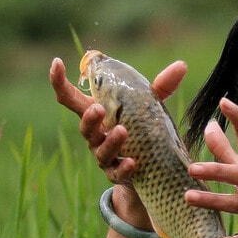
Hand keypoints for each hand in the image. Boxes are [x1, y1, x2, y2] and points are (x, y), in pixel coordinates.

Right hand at [48, 56, 187, 184]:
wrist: (149, 171)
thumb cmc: (142, 131)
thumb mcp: (149, 108)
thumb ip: (160, 88)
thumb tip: (180, 66)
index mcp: (97, 113)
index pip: (70, 97)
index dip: (59, 81)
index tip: (57, 62)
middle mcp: (96, 135)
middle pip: (84, 126)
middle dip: (89, 118)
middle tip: (98, 109)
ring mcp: (104, 156)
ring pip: (100, 150)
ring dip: (110, 141)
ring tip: (122, 131)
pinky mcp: (117, 175)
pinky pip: (116, 173)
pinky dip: (123, 168)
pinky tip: (132, 163)